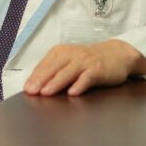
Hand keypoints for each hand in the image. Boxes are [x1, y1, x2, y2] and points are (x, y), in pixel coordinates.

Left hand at [24, 40, 145, 96]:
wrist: (118, 54)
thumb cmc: (90, 61)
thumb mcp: (70, 62)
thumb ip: (55, 71)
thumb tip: (36, 86)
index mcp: (61, 52)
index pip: (45, 65)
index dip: (35, 77)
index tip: (26, 89)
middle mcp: (71, 55)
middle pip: (53, 68)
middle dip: (41, 80)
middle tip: (31, 92)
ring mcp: (85, 62)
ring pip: (68, 72)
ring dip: (56, 82)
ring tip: (46, 93)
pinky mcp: (98, 69)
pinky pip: (87, 77)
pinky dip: (80, 84)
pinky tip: (73, 93)